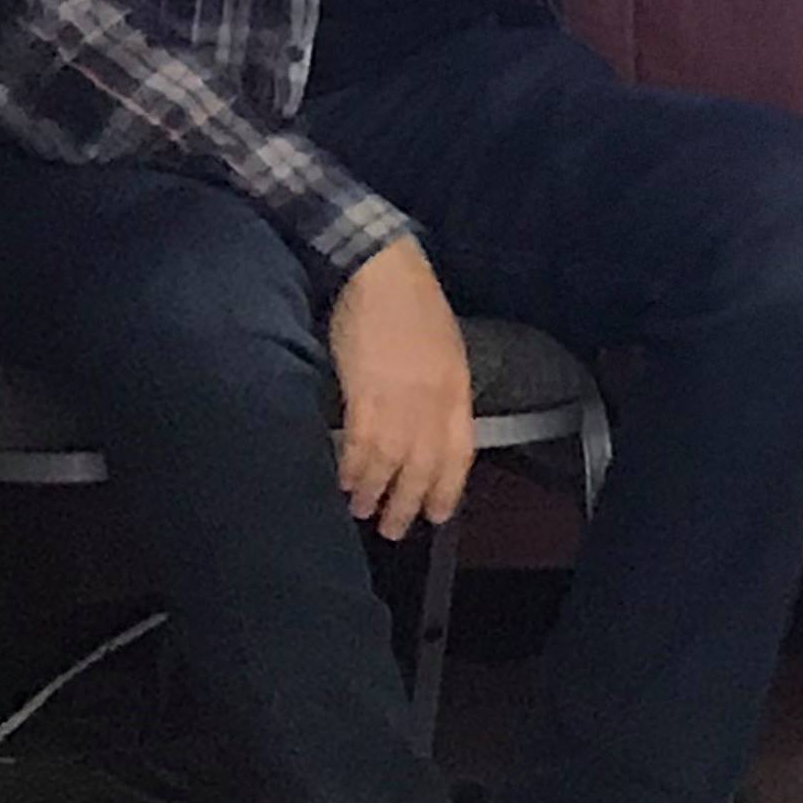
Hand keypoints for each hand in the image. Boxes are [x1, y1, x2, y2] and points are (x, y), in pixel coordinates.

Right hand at [323, 240, 475, 539]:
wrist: (382, 272)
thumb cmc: (411, 307)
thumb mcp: (443, 350)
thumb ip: (440, 391)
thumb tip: (428, 426)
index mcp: (456, 388)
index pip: (460, 451)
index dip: (448, 487)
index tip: (438, 515)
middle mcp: (434, 400)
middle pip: (425, 465)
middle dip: (410, 502)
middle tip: (394, 530)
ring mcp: (402, 397)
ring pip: (392, 461)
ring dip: (375, 492)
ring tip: (361, 512)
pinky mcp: (366, 391)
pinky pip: (362, 443)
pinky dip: (353, 468)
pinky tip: (343, 484)